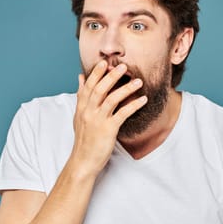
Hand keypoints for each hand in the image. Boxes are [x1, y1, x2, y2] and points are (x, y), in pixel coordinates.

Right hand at [70, 60, 146, 175]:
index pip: (88, 86)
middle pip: (99, 89)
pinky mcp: (108, 130)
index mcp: (81, 107)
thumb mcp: (79, 116)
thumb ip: (81, 96)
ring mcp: (98, 120)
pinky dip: (134, 105)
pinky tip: (143, 100)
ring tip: (138, 81)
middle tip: (123, 66)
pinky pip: (122, 114)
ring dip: (126, 88)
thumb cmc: (84, 138)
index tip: (105, 62)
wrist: (83, 161)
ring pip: (112, 99)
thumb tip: (80, 77)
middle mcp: (88, 112)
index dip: (96, 73)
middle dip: (111, 76)